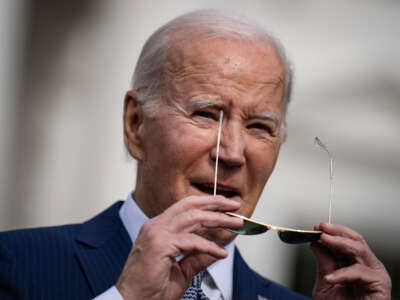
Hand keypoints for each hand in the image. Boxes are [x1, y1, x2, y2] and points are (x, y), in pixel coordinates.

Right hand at [115, 195, 242, 299]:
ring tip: (235, 223)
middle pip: (190, 205)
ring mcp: (156, 233)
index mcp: (158, 228)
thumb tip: (214, 251)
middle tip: (234, 205)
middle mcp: (156, 226)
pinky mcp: (160, 245)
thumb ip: (196, 259)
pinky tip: (220, 253)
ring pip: (193, 217)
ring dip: (217, 218)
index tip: (225, 207)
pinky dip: (209, 246)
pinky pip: (192, 241)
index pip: (186, 208)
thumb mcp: (180, 272)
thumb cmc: (149, 290)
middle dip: (215, 203)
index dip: (207, 205)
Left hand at [310, 222, 390, 299]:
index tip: (316, 227)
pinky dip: (342, 274)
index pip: (346, 240)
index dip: (332, 231)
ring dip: (339, 242)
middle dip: (337, 231)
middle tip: (320, 228)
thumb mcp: (325, 283)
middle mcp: (367, 265)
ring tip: (323, 240)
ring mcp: (375, 274)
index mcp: (355, 263)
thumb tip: (315, 242)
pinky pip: (359, 272)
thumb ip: (323, 263)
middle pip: (355, 240)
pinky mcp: (380, 285)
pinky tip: (330, 277)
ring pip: (359, 249)